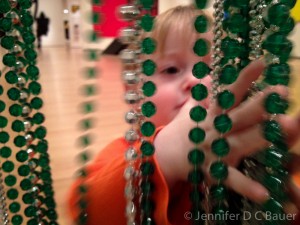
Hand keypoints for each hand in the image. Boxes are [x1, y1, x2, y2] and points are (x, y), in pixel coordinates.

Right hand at [154, 59, 299, 203]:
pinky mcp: (213, 171)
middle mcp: (215, 129)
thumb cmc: (184, 129)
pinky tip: (265, 193)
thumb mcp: (192, 109)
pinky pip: (231, 179)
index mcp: (211, 114)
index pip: (229, 93)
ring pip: (241, 143)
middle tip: (282, 92)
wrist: (165, 154)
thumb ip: (203, 93)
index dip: (244, 78)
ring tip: (289, 128)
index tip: (262, 62)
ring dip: (262, 136)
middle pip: (239, 115)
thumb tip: (210, 75)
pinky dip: (246, 186)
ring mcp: (214, 150)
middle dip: (260, 104)